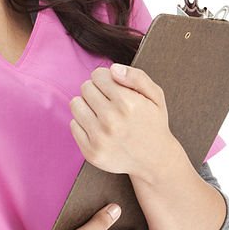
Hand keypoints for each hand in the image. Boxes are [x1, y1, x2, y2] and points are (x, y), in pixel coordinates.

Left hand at [69, 62, 175, 181]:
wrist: (155, 160)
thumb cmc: (153, 123)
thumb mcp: (155, 96)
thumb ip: (137, 77)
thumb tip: (112, 69)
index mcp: (128, 104)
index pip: (98, 75)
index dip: (105, 78)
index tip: (113, 87)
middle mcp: (112, 121)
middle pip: (85, 88)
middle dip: (96, 90)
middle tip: (109, 102)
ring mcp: (100, 138)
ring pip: (75, 104)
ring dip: (87, 105)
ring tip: (102, 113)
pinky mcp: (91, 152)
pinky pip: (73, 125)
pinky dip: (83, 123)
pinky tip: (99, 128)